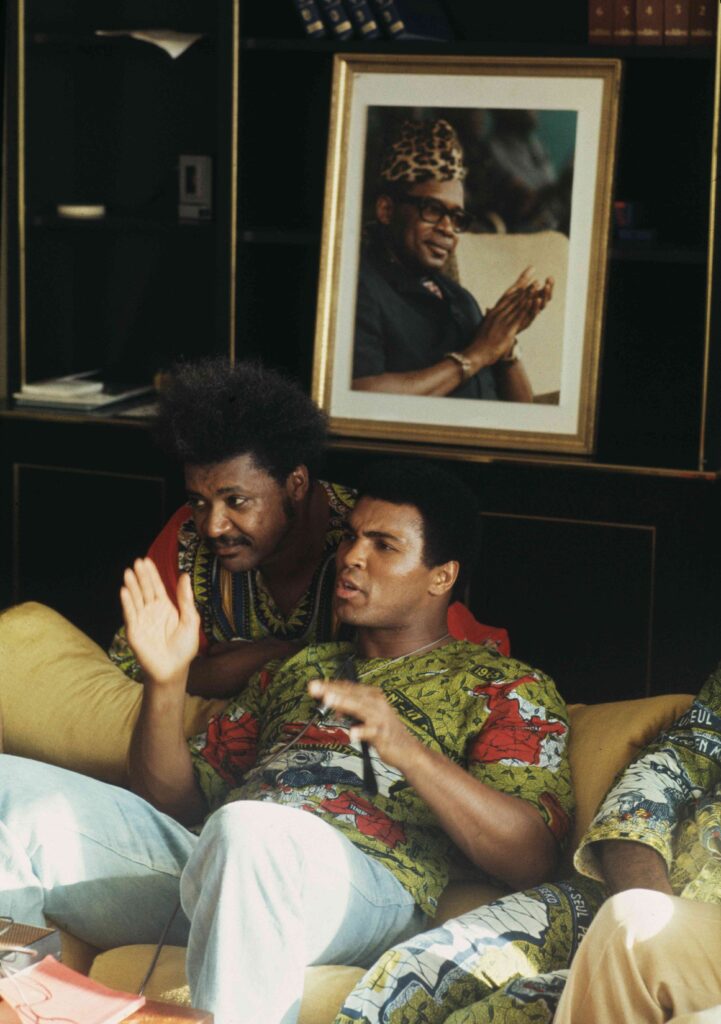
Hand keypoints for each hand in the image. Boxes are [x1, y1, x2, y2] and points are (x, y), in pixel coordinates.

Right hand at [121, 558, 199, 685]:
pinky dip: (127, 603)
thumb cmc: (184, 647)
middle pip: (145, 590)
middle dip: (141, 576)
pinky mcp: (135, 632)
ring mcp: (142, 621)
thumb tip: (185, 575)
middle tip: (136, 562)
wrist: (174, 670)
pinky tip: (124, 591)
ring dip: (131, 586)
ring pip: (135, 600)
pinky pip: (130, 615)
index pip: (157, 586)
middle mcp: (151, 611)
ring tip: (128, 572)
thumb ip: (186, 599)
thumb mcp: (190, 620)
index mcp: (165, 607)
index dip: (151, 574)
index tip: (146, 560)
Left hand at [308, 679, 420, 769]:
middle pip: (351, 694)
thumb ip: (349, 708)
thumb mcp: (366, 715)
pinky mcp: (383, 735)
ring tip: (328, 700)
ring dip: (343, 703)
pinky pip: (371, 732)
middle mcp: (377, 704)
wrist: (408, 750)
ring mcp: (380, 718)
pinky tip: (352, 733)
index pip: (349, 688)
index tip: (315, 684)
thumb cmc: (385, 730)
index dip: (331, 685)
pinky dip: (362, 732)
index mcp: (373, 696)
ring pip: (359, 708)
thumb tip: (331, 702)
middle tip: (315, 687)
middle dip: (332, 690)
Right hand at [466, 267, 553, 366]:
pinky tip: (533, 301)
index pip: (507, 295)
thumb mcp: (484, 327)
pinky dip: (526, 308)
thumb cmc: (479, 344)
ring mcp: (502, 321)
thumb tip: (489, 310)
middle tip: (533, 272)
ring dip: (528, 293)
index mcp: (494, 313)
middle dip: (524, 284)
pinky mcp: (507, 330)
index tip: (525, 276)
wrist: (474, 354)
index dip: (517, 285)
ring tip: (537, 283)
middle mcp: (498, 313)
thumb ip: (489, 317)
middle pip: (513, 296)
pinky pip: (519, 316)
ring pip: (517, 304)